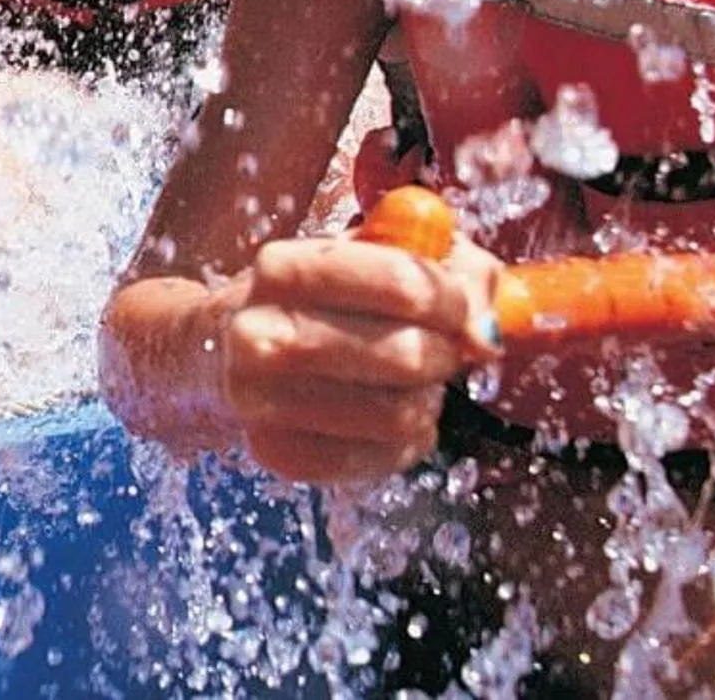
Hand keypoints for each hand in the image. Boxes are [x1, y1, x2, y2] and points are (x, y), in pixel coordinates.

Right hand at [215, 231, 500, 483]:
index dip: (453, 300)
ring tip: (410, 384)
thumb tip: (486, 338)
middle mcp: (258, 333)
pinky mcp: (275, 454)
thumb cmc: (326, 299)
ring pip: (400, 414)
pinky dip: (406, 441)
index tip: (457, 308)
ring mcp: (259, 400)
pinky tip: (388, 417)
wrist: (228, 352)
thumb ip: (454, 273)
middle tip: (439, 349)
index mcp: (280, 268)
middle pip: (407, 356)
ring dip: (428, 400)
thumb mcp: (380, 257)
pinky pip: (380, 458)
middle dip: (444, 354)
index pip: (402, 282)